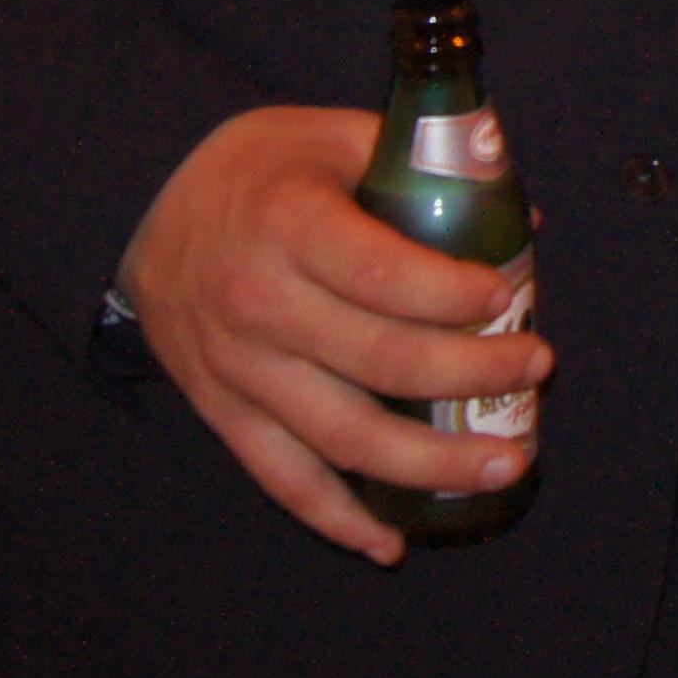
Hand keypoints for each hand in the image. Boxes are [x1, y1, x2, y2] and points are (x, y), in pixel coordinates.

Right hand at [116, 106, 548, 566]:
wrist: (140, 212)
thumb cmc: (260, 170)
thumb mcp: (335, 134)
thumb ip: (424, 168)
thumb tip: (523, 218)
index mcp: (288, 225)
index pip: (380, 273)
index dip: (451, 292)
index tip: (506, 296)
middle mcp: (258, 305)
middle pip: (379, 361)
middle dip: (471, 373)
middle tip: (537, 369)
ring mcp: (238, 370)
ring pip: (342, 436)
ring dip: (430, 461)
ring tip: (505, 462)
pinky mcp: (224, 414)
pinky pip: (283, 480)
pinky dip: (338, 519)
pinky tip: (391, 542)